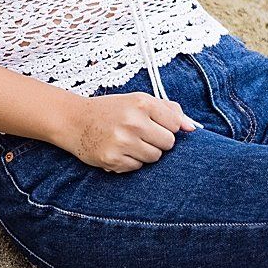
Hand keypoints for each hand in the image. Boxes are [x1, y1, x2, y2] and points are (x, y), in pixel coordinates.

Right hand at [57, 92, 199, 172]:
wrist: (75, 120)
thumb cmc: (111, 111)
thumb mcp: (138, 101)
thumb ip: (169, 110)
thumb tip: (192, 127)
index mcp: (142, 102)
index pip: (175, 124)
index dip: (167, 127)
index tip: (154, 124)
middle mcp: (133, 121)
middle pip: (168, 143)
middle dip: (158, 141)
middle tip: (140, 134)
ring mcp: (123, 141)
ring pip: (155, 157)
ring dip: (146, 153)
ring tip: (129, 142)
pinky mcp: (113, 159)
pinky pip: (138, 167)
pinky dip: (131, 162)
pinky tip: (119, 150)